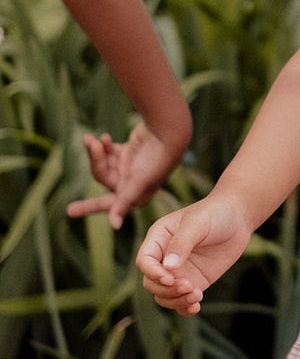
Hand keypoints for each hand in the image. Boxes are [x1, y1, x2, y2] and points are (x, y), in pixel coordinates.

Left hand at [67, 123, 184, 228]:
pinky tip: (104, 137)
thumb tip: (114, 226)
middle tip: (90, 143)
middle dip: (96, 160)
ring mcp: (129, 167)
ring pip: (104, 163)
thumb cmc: (158, 160)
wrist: (170, 132)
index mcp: (135, 194)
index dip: (89, 207)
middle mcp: (131, 183)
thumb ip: (125, 202)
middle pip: (103, 177)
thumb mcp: (140, 182)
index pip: (107, 203)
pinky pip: (109, 152)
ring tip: (93, 138)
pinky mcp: (129, 152)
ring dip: (97, 150)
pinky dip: (104, 145)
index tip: (70, 211)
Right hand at [135, 194, 253, 315]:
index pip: (144, 261)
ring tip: (197, 296)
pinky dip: (184, 308)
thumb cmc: (214, 213)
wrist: (237, 218)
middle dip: (167, 289)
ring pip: (164, 295)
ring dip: (176, 301)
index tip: (170, 278)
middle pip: (151, 283)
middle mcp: (164, 258)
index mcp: (158, 239)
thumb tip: (168, 267)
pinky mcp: (193, 281)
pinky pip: (181, 300)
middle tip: (189, 286)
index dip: (153, 273)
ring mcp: (178, 272)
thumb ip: (182, 243)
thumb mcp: (197, 223)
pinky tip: (195, 307)